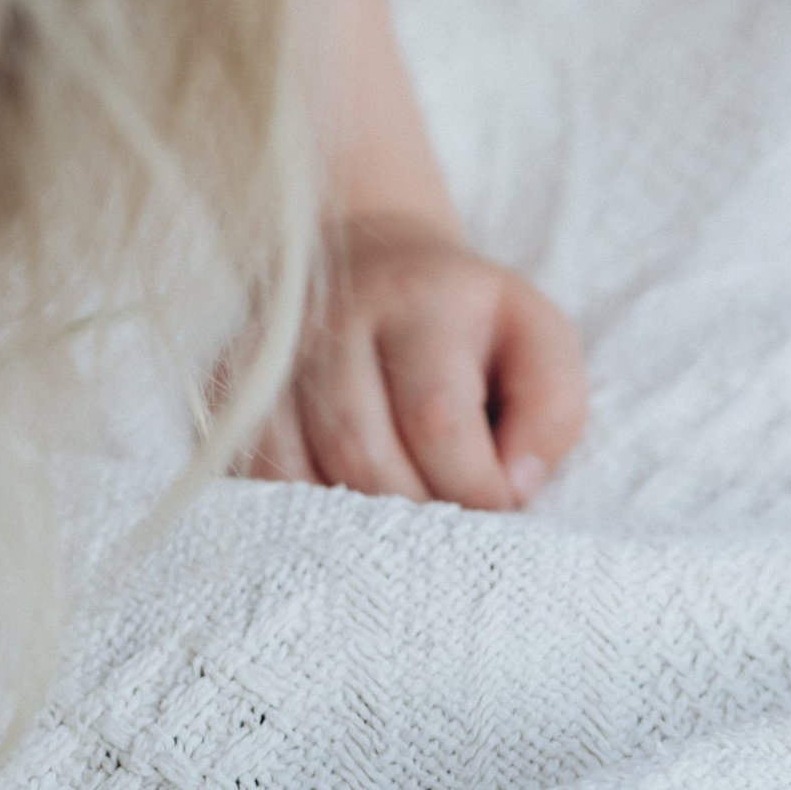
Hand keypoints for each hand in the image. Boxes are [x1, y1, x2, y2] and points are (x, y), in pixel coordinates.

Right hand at [244, 215, 588, 509]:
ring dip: (362, 525)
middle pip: (363, 453)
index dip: (475, 487)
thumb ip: (552, 410)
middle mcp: (338, 315)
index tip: (503, 504)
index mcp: (423, 297)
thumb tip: (513, 486)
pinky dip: (304, 513)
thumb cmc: (473, 324)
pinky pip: (258, 476)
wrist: (379, 263)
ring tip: (407, 523)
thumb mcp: (541, 342)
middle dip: (419, 514)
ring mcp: (278, 349)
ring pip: (303, 474)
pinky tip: (349, 511)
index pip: (437, 415)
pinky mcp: (237, 380)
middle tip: (454, 526)